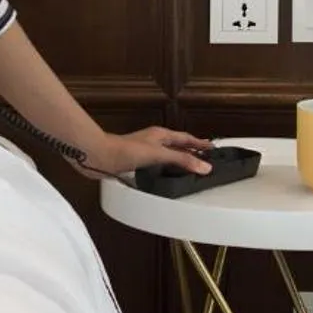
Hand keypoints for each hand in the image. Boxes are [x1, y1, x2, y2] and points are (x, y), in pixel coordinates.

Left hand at [73, 125, 214, 179]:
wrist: (100, 157)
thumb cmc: (124, 150)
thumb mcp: (158, 155)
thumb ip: (181, 160)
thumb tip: (203, 165)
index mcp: (160, 135)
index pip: (186, 138)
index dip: (200, 143)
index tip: (212, 148)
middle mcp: (153, 141)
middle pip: (178, 146)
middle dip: (191, 152)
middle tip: (204, 158)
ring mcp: (145, 151)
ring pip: (167, 156)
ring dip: (178, 161)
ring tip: (189, 169)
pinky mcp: (136, 162)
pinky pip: (157, 165)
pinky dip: (166, 169)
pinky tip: (165, 177)